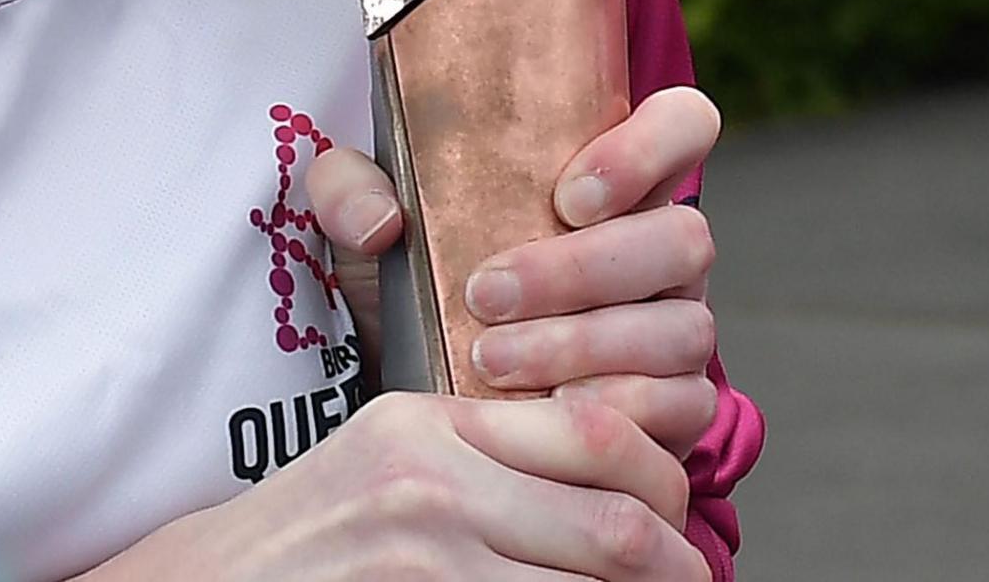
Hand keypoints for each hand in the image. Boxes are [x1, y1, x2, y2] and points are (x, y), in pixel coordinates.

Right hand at [103, 390, 707, 580]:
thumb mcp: (396, 456)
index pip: (599, 430)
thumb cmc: (312, 532)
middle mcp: (434, 483)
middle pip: (615, 524)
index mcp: (436, 421)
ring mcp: (423, 559)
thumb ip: (492, 448)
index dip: (665, 481)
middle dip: (675, 567)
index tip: (676, 517)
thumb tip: (620, 469)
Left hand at [309, 87, 724, 456]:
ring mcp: (678, 329)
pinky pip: (680, 409)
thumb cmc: (418, 291)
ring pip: (683, 329)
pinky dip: (612, 411)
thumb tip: (379, 219)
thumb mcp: (366, 230)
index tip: (567, 196)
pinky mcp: (676, 408)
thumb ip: (347, 189)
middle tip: (487, 294)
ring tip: (490, 361)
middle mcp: (663, 252)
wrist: (419, 393)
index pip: (685, 124)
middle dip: (583, 271)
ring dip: (584, 346)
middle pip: (684, 239)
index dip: (649, 150)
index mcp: (618, 185)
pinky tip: (542, 413)